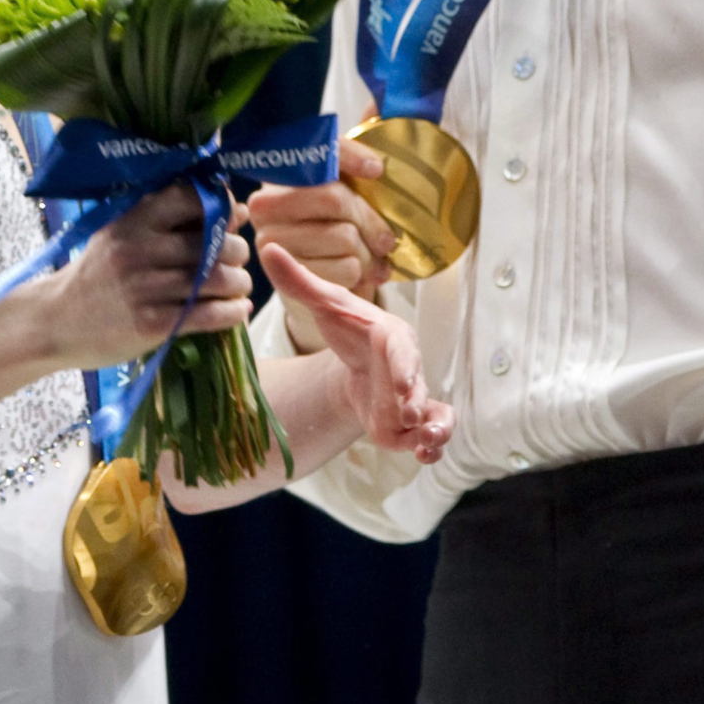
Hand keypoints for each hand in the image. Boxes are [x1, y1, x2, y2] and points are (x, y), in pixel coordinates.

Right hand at [43, 185, 252, 368]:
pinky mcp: (151, 324)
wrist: (54, 321)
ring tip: (238, 286)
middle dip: (237, 251)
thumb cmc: (97, 274)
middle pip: (215, 243)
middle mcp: (139, 249)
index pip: (193, 199)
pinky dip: (232, 312)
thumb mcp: (122, 235)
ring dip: (239, 283)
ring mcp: (145, 288)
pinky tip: (237, 309)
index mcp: (134, 220)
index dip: (223, 206)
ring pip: (217, 279)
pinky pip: (208, 314)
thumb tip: (237, 209)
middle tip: (237, 260)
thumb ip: (173, 221)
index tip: (232, 218)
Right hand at [246, 137, 399, 346]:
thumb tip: (380, 101)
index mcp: (278, 173)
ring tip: (371, 257)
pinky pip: (344, 270)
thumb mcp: (344, 183)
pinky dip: (363, 275)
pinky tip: (362, 273)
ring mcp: (272, 242)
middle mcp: (265, 203)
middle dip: (371, 220)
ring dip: (369, 252)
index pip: (318, 153)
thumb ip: (359, 142)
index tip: (378, 170)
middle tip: (387, 236)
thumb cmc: (332, 225)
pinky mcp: (284, 279)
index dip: (351, 158)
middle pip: (336, 199)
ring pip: (344, 238)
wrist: (314, 283)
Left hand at [260, 244, 451, 463]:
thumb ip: (299, 280)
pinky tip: (421, 456)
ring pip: (435, 414)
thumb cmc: (348, 326)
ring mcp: (411, 399)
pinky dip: (430, 449)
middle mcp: (409, 368)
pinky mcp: (407, 426)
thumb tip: (268, 247)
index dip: (403, 365)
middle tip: (408, 414)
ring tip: (428, 442)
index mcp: (392, 336)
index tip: (399, 382)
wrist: (358, 360)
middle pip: (419, 384)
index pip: (402, 348)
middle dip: (416, 400)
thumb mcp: (324, 303)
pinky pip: (428, 439)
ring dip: (436, 429)